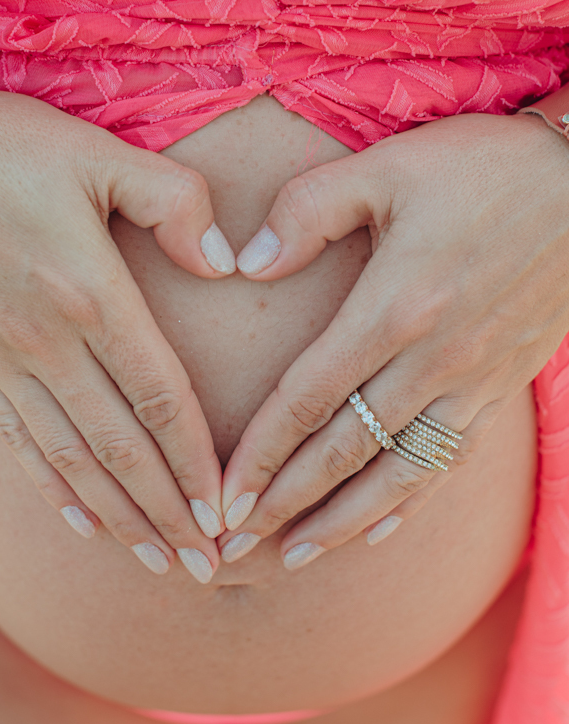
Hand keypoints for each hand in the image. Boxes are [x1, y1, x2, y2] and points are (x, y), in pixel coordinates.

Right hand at [0, 59, 236, 582]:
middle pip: (123, 450)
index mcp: (91, 296)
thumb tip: (228, 262)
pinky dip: (54, 489)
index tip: (226, 512)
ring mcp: (6, 362)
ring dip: (120, 518)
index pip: (160, 400)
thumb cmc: (0, 147)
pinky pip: (18, 443)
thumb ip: (174, 203)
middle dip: (169, 515)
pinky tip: (81, 522)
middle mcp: (50, 345)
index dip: (197, 462)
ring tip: (158, 563)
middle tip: (207, 567)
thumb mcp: (97, 154)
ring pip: (73, 461)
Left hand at [218, 112, 568, 567]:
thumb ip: (308, 211)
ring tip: (294, 557)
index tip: (223, 495)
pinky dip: (408, 503)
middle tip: (235, 545)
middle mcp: (432, 360)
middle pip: (343, 452)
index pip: (308, 399)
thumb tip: (248, 263)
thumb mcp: (387, 166)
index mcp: (394, 307)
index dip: (261, 453)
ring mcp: (471, 381)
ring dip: (340, 521)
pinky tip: (377, 530)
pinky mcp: (500, 386)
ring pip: (395, 474)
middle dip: (284, 504)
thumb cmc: (483, 167)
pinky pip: (447, 462)